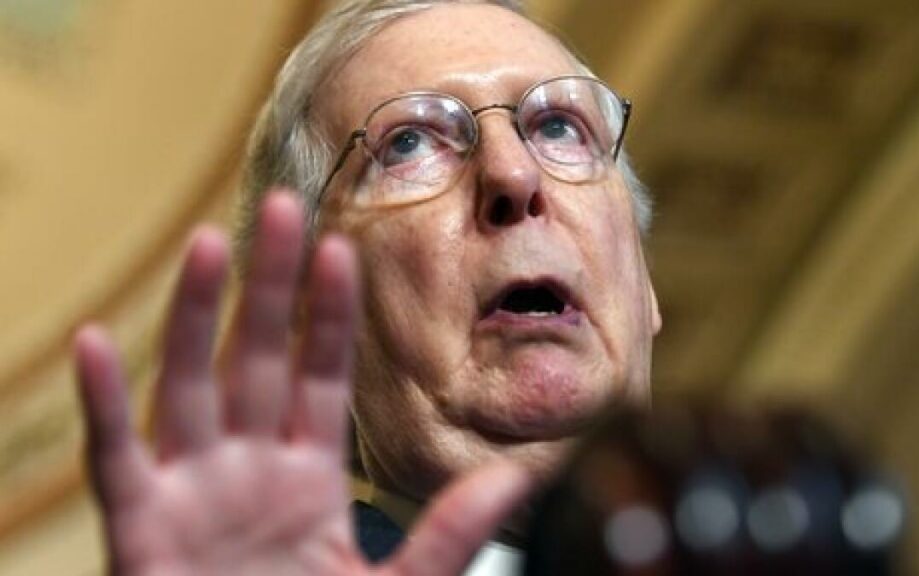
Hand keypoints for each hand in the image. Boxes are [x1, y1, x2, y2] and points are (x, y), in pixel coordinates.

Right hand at [74, 191, 532, 574]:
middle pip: (259, 359)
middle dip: (270, 287)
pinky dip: (104, 406)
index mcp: (309, 477)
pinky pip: (116, 461)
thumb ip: (445, 536)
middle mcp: (249, 469)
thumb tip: (514, 479)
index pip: (322, 375)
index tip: (345, 249)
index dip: (331, 314)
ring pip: (190, 388)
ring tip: (208, 244)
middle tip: (281, 205)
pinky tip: (97, 344)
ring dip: (195, 317)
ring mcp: (192, 493)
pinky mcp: (142, 531)